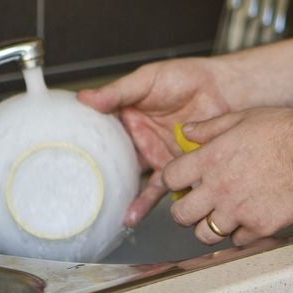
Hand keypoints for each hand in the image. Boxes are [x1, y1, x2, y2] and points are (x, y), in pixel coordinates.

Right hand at [78, 58, 237, 225]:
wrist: (223, 89)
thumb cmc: (185, 77)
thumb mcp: (146, 80)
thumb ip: (117, 92)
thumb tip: (85, 98)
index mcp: (127, 119)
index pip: (102, 136)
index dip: (87, 149)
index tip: (69, 164)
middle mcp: (139, 141)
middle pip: (116, 164)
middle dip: (103, 182)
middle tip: (85, 199)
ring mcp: (157, 155)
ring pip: (137, 181)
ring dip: (126, 199)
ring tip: (115, 216)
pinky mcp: (177, 167)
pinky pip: (163, 187)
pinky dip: (150, 202)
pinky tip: (138, 214)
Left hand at [163, 107, 292, 245]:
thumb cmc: (284, 130)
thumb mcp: (241, 118)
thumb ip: (209, 128)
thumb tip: (187, 132)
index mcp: (209, 160)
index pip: (169, 179)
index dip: (172, 181)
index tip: (180, 182)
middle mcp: (219, 188)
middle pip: (180, 215)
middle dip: (185, 211)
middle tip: (196, 205)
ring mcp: (239, 211)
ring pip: (205, 234)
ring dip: (209, 226)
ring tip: (221, 215)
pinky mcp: (260, 226)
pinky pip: (238, 240)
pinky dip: (240, 233)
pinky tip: (248, 217)